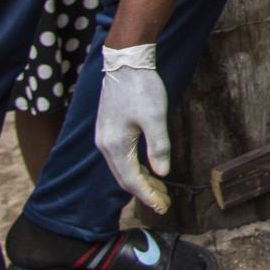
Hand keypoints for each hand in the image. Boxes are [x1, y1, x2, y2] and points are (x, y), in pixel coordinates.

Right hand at [94, 43, 171, 212]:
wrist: (126, 62)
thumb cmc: (141, 88)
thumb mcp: (156, 117)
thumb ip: (158, 147)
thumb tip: (163, 173)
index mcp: (115, 146)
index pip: (131, 181)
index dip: (147, 196)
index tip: (163, 208)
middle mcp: (105, 145)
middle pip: (125, 178)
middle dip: (144, 193)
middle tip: (164, 203)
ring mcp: (105, 137)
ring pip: (123, 168)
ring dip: (141, 181)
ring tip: (160, 190)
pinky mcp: (110, 129)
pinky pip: (122, 157)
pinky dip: (136, 168)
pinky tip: (149, 169)